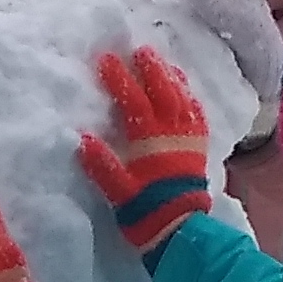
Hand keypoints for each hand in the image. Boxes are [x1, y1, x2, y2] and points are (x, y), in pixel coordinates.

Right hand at [76, 43, 213, 258]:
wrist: (182, 231)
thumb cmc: (146, 212)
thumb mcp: (118, 193)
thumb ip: (102, 166)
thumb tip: (83, 138)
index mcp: (149, 141)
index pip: (132, 101)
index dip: (118, 79)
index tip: (105, 59)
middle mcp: (172, 134)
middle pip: (162, 91)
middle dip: (150, 68)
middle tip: (140, 49)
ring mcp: (189, 139)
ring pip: (182, 99)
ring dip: (171, 78)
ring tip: (163, 63)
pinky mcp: (199, 148)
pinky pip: (197, 115)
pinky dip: (189, 99)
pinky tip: (186, 92)